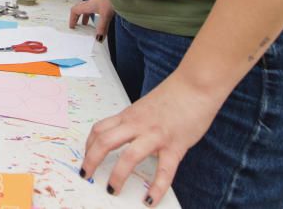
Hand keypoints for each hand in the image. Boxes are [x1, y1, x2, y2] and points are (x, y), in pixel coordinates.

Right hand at [68, 0, 112, 40]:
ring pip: (88, 8)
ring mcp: (98, 1)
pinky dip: (95, 13)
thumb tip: (99, 39)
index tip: (72, 26)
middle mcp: (91, 2)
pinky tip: (101, 17)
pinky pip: (96, 7)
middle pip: (81, 9)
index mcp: (88, 5)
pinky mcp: (104, 0)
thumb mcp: (105, 16)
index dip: (72, 19)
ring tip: (90, 23)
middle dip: (79, 17)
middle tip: (80, 25)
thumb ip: (102, 28)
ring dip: (87, 15)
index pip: (75, 11)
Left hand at [82, 73, 224, 204]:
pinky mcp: (175, 145)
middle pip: (104, 142)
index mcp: (129, 115)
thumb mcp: (146, 106)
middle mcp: (137, 125)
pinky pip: (164, 171)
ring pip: (129, 157)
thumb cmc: (174, 95)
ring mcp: (155, 135)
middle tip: (85, 176)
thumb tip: (129, 137)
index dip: (88, 146)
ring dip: (117, 176)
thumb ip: (136, 121)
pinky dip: (156, 188)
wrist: (196, 85)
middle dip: (91, 161)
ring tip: (112, 190)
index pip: (99, 130)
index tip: (86, 157)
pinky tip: (150, 201)